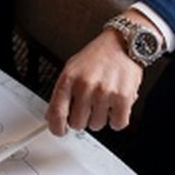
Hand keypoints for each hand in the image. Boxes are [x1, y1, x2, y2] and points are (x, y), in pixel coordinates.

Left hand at [45, 14, 148, 134]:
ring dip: (100, 118)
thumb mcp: (71, 69)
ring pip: (97, 125)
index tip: (59, 131)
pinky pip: (117, 124)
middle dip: (82, 119)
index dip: (56, 127)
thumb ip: (61, 93)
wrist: (123, 43)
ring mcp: (104, 92)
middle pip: (77, 124)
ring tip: (104, 101)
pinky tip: (115, 107)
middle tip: (88, 109)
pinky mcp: (123, 97)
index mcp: (69, 79)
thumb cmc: (97, 57)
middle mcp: (85, 86)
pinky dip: (117, 119)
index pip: (56, 113)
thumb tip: (51, 117)